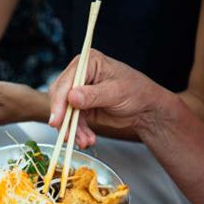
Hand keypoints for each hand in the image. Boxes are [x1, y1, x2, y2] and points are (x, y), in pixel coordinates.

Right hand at [49, 49, 173, 147]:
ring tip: (84, 141)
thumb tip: (72, 97)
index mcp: (88, 63)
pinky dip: (78, 132)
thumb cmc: (137, 92)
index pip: (66, 81)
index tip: (57, 120)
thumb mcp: (117, 92)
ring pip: (65, 113)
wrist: (145, 109)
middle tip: (68, 135)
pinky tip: (87, 139)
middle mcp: (80, 75)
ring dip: (73, 129)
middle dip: (64, 119)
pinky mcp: (80, 107)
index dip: (59, 101)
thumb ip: (93, 95)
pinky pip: (72, 121)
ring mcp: (79, 92)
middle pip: (60, 97)